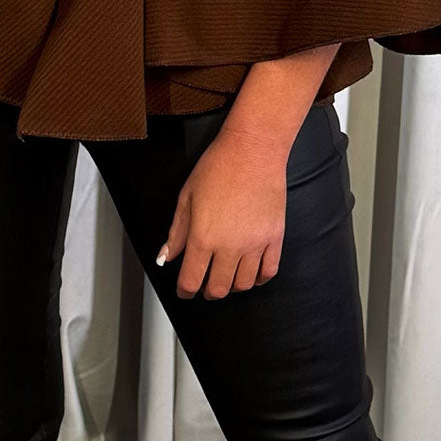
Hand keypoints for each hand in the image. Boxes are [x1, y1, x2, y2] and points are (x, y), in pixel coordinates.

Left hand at [155, 126, 286, 298]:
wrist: (253, 150)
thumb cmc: (219, 166)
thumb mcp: (187, 196)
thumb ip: (177, 232)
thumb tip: (166, 257)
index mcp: (203, 237)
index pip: (191, 281)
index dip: (185, 291)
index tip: (185, 290)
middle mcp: (229, 246)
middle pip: (218, 289)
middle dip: (208, 291)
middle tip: (205, 283)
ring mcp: (254, 245)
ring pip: (243, 285)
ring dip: (232, 285)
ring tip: (227, 275)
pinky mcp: (274, 238)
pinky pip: (268, 272)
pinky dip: (259, 278)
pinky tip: (252, 272)